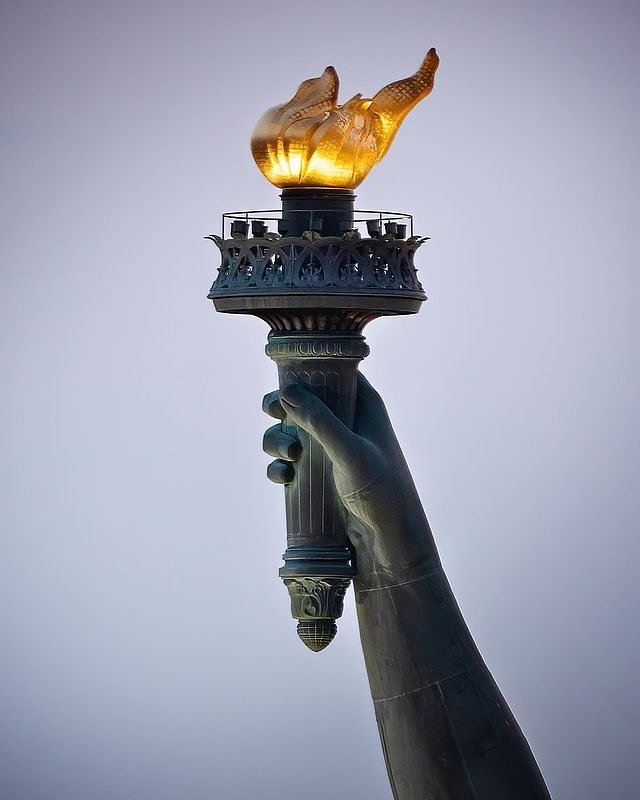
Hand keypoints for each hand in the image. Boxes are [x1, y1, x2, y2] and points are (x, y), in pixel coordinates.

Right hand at [262, 372, 436, 585]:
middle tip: (274, 414)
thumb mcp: (350, 452)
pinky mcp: (317, 478)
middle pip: (303, 401)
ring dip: (278, 440)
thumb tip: (286, 391)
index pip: (333, 373)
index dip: (307, 372)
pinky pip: (288, 463)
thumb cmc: (382, 492)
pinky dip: (279, 466)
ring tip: (288, 457)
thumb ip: (320, 421)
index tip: (284, 379)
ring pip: (290, 432)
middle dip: (283, 409)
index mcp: (364, 406)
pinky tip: (282, 477)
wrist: (388, 545)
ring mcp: (330, 452)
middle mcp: (346, 424)